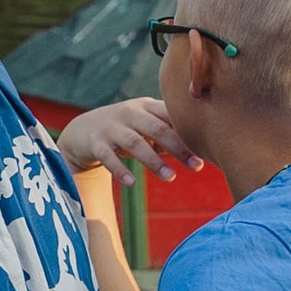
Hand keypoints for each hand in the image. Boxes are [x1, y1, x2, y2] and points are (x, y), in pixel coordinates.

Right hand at [58, 96, 200, 188]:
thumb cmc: (126, 129)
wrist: (83, 131)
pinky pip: (107, 157)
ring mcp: (111, 128)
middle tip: (197, 166)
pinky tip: (132, 183)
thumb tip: (205, 146)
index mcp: (145, 106)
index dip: (189, 131)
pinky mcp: (95, 143)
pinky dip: (120, 170)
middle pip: (156, 128)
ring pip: (134, 143)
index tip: (208, 148)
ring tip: (171, 178)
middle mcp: (128, 113)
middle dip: (178, 147)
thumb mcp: (146, 125)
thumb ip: (169, 132)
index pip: (170, 116)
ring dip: (154, 161)